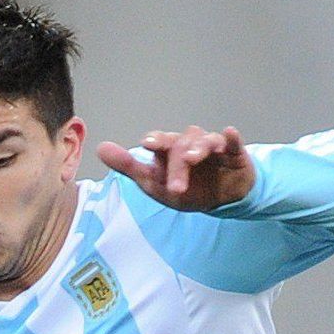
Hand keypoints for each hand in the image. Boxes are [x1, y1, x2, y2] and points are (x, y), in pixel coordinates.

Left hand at [97, 125, 255, 211]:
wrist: (219, 200)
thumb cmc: (185, 189)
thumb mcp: (153, 183)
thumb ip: (128, 166)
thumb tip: (100, 148)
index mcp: (168, 151)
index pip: (160, 141)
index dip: (155, 140)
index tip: (146, 144)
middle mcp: (189, 144)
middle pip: (180, 145)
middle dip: (176, 165)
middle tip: (175, 187)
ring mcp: (211, 147)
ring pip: (204, 141)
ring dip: (198, 149)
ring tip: (192, 159)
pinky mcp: (233, 153)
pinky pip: (233, 143)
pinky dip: (231, 138)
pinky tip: (229, 133)